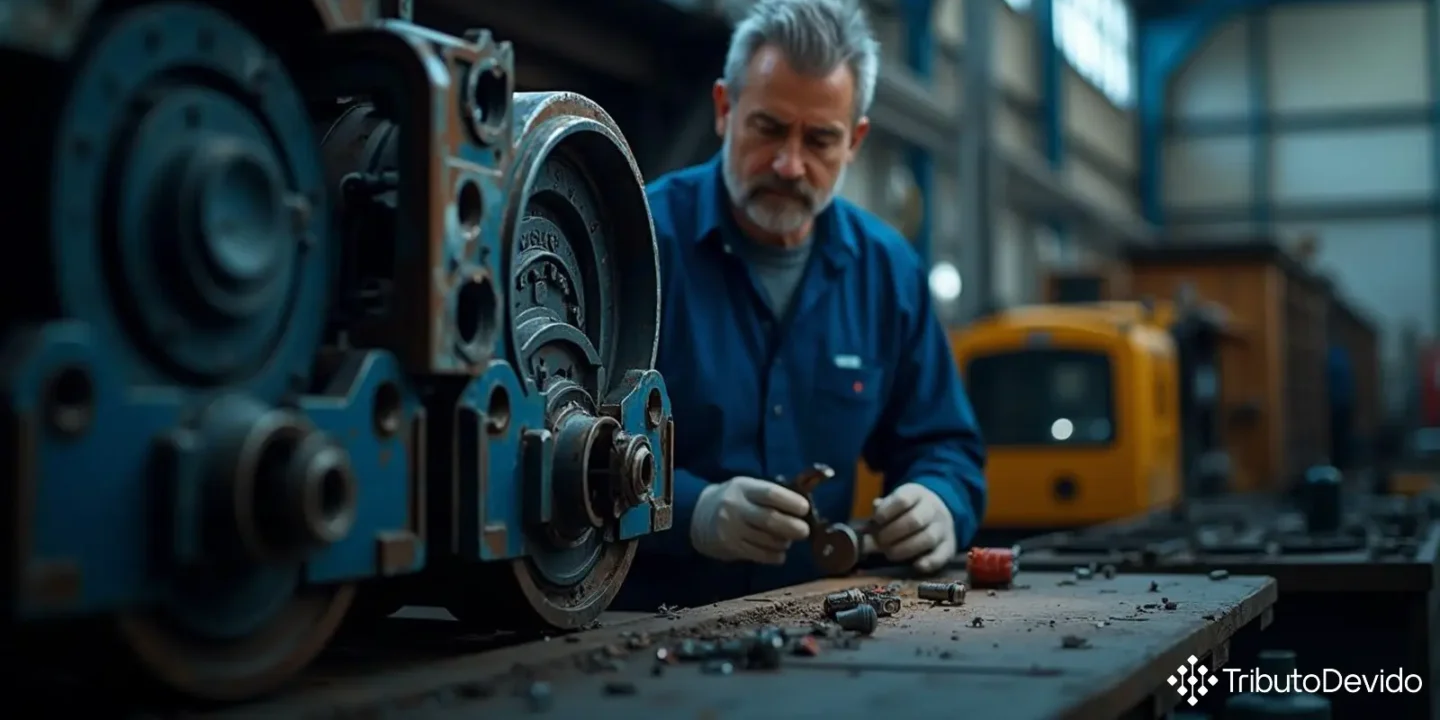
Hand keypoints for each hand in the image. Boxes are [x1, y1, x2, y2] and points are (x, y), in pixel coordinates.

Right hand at [689, 477, 811, 563]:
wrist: (697, 516)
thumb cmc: (732, 499)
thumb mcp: (746, 488)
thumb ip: (770, 494)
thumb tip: (803, 506)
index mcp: (743, 488)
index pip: (770, 494)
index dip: (791, 502)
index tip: (805, 509)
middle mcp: (736, 508)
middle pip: (770, 520)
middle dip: (793, 527)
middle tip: (804, 531)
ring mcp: (732, 530)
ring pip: (766, 540)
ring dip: (783, 542)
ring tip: (788, 540)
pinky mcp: (731, 548)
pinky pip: (759, 555)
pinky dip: (774, 556)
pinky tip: (779, 553)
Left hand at [869, 483, 954, 572]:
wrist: (936, 514)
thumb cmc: (907, 510)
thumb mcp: (894, 502)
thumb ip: (882, 509)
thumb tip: (874, 513)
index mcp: (917, 494)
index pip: (903, 499)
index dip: (887, 511)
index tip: (876, 520)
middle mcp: (933, 509)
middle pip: (916, 520)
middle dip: (894, 533)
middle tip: (880, 541)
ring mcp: (944, 528)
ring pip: (928, 538)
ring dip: (906, 549)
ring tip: (889, 553)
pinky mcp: (950, 546)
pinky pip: (942, 555)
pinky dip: (930, 562)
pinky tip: (916, 565)